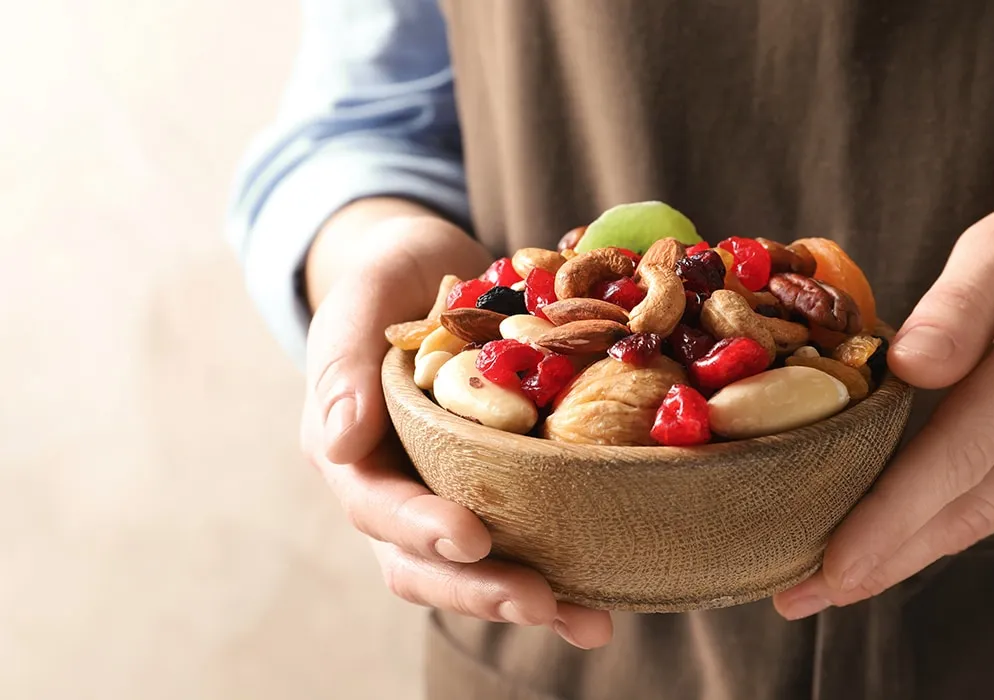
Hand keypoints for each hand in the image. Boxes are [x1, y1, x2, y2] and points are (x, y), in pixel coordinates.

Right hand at [302, 203, 612, 647]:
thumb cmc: (392, 273)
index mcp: (350, 447)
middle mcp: (392, 485)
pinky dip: (558, 574)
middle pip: (422, 561)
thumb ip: (343, 359)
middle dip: (480, 588)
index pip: (374, 503)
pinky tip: (603, 598)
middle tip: (541, 603)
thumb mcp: (366, 292)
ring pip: (471, 570)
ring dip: (526, 600)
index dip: (419, 527)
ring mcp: (442, 494)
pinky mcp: (491, 491)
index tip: (471, 537)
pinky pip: (519, 541)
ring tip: (589, 622)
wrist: (430, 269)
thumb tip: (336, 441)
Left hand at [775, 169, 993, 618]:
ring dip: (908, 552)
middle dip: (882, 559)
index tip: (835, 564)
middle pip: (970, 509)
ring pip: (989, 517)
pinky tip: (897, 530)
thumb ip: (960, 303)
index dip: (893, 516)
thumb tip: (906, 368)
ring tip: (831, 579)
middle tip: (802, 597)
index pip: (963, 453)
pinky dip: (949, 522)